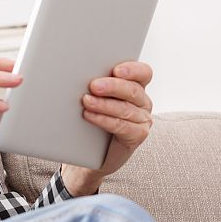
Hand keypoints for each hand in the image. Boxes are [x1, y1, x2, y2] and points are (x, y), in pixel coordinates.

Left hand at [62, 61, 153, 195]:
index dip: (132, 69)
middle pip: (133, 90)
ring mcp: (142, 119)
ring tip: (86, 101)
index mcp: (137, 85)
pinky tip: (90, 116)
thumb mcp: (96, 96)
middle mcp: (143, 101)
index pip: (143, 72)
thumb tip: (77, 71)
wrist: (93, 151)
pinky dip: (104, 120)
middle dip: (112, 86)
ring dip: (104, 104)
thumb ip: (96, 83)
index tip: (116, 70)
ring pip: (126, 109)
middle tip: (94, 85)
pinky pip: (122, 126)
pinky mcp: (138, 135)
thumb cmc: (94, 117)